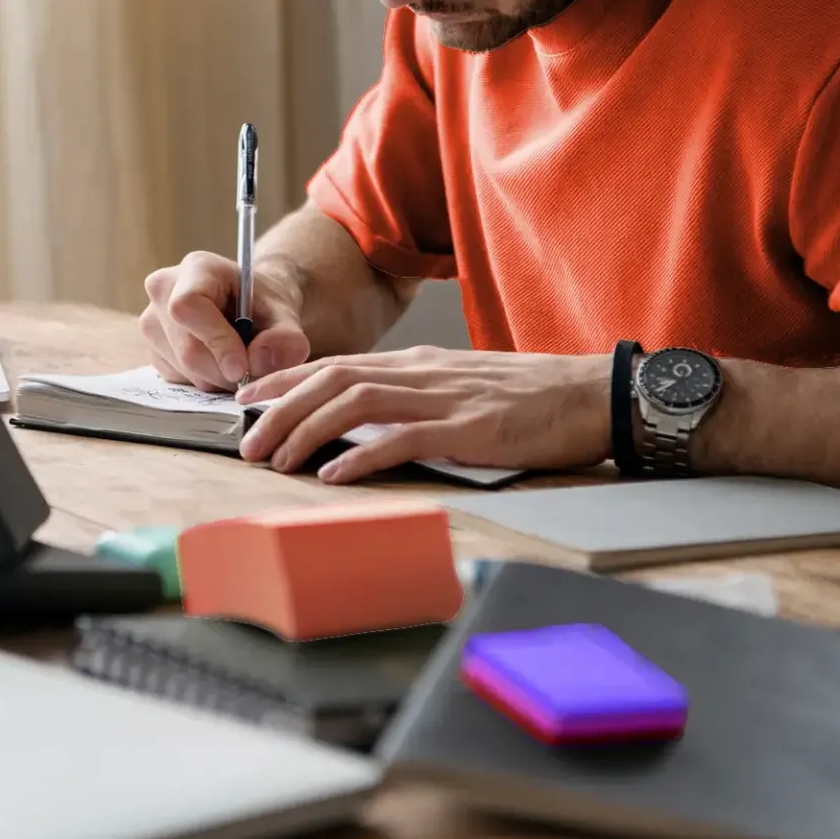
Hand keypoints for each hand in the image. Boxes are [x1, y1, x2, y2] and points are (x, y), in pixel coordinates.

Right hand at [140, 252, 309, 390]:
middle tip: (251, 375)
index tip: (242, 368)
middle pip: (186, 348)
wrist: (251, 309)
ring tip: (238, 363)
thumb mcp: (285, 317)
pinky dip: (203, 381)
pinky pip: (176, 378)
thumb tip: (258, 362)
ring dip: (216, 379)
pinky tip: (218, 364)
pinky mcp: (152, 347)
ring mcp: (151, 320)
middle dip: (223, 371)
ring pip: (181, 368)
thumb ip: (284, 339)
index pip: (188, 307)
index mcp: (196, 268)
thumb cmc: (265, 306)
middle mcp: (163, 289)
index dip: (215, 341)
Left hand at [236, 347, 609, 483]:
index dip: (285, 381)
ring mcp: (444, 398)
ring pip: (355, 404)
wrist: (593, 394)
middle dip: (280, 409)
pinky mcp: (468, 428)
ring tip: (276, 459)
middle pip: (332, 380)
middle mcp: (422, 373)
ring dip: (307, 431)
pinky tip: (333, 474)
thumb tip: (369, 420)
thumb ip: (417, 397)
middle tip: (245, 441)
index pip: (336, 365)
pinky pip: (402, 438)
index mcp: (419, 364)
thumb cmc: (532, 399)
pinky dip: (361, 455)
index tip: (247, 400)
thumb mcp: (462, 387)